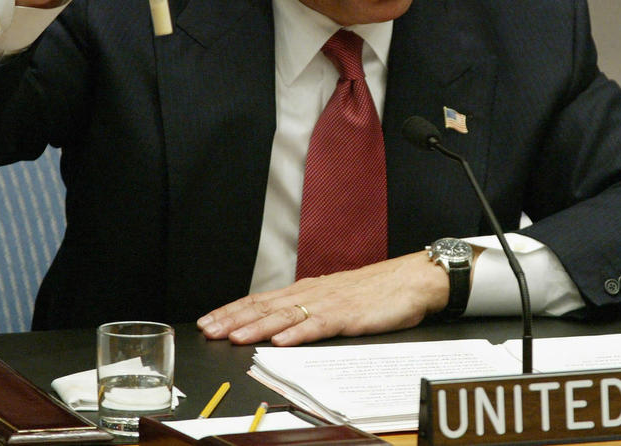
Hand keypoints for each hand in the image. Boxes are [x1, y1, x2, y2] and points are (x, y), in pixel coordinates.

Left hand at [197, 252, 449, 345]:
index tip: (208, 321)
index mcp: (308, 290)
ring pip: (286, 315)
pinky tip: (280, 341)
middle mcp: (313, 293)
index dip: (233, 310)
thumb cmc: (377, 291)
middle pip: (266, 306)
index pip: (262, 299)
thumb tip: (280, 323)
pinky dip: (297, 333)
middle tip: (207, 330)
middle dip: (233, 319)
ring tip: (234, 336)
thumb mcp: (337, 298)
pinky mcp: (349, 315)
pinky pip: (319, 325)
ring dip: (257, 326)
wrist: (413, 280)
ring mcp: (330, 303)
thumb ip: (310, 309)